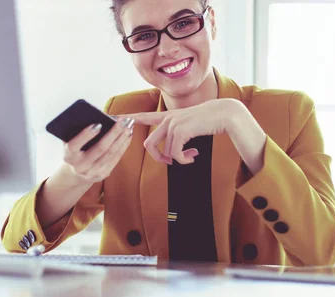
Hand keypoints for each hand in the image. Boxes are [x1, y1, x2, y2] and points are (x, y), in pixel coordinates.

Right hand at [62, 117, 134, 182]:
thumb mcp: (71, 141)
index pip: (74, 145)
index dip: (86, 135)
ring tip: (128, 126)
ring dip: (122, 138)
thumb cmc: (75, 149)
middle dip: (113, 133)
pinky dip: (123, 145)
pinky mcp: (103, 174)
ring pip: (111, 153)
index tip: (98, 124)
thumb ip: (78, 131)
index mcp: (68, 156)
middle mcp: (80, 166)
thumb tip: (97, 116)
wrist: (75, 172)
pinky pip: (116, 158)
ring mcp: (92, 172)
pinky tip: (128, 136)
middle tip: (122, 121)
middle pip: (100, 148)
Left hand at [123, 99, 243, 164]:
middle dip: (158, 158)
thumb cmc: (209, 122)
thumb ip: (178, 135)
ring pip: (165, 152)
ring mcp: (172, 123)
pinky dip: (184, 160)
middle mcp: (167, 119)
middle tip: (171, 162)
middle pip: (149, 145)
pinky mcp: (179, 130)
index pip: (143, 117)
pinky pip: (175, 154)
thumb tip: (172, 154)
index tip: (111, 118)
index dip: (127, 118)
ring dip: (178, 160)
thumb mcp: (190, 127)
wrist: (223, 114)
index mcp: (168, 117)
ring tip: (190, 157)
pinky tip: (193, 156)